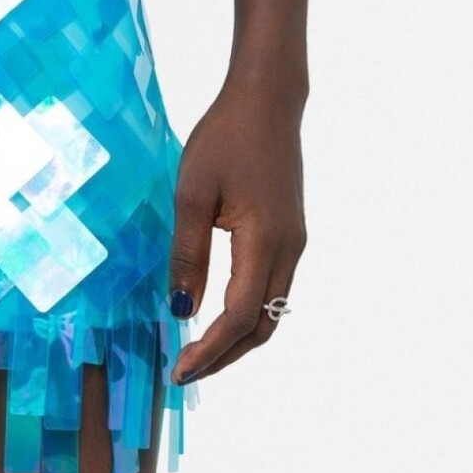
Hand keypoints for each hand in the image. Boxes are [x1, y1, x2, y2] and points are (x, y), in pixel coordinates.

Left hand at [168, 75, 306, 383]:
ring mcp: (293, 243)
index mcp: (265, 242)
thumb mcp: (192, 194)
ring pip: (270, 310)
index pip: (239, 316)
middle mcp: (288, 250)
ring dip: (237, 338)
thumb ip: (187, 253)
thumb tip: (181, 307)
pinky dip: (246, 312)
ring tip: (198, 351)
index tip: (179, 371)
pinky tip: (217, 312)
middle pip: (262, 326)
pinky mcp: (289, 233)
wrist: (267, 101)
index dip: (210, 350)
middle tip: (185, 371)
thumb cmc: (225, 138)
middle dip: (225, 356)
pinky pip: (271, 288)